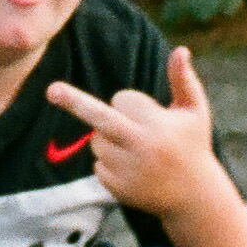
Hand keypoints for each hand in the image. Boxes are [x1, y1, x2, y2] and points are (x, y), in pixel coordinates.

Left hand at [43, 47, 229, 221]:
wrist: (195, 197)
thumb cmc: (193, 144)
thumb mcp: (194, 111)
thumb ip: (183, 79)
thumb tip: (181, 49)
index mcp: (158, 125)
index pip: (123, 99)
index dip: (132, 103)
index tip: (151, 114)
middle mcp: (141, 147)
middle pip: (100, 119)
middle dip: (74, 102)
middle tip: (51, 90)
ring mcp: (128, 171)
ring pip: (97, 142)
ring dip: (108, 140)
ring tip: (137, 150)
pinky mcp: (118, 189)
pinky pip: (97, 165)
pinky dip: (108, 163)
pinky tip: (134, 170)